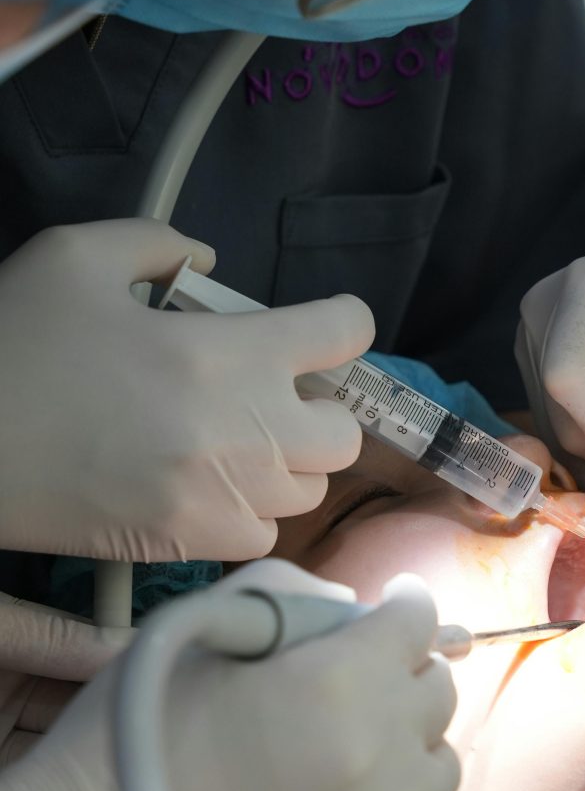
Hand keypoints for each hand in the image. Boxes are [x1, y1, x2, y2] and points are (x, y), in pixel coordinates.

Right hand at [0, 220, 373, 562]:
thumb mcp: (75, 258)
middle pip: (344, 432)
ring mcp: (225, 496)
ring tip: (234, 442)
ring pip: (306, 489)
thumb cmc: (15, 347)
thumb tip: (208, 261)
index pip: (346, 334)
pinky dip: (249, 514)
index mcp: (230, 352)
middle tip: (271, 395)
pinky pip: (262, 536)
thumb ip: (155, 245)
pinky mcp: (193, 545)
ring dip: (285, 463)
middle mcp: (246, 430)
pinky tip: (208, 487)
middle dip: (318, 409)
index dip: (341, 324)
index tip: (322, 329)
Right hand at [0, 560, 462, 790]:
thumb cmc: (138, 731)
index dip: (403, 609)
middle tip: (356, 690)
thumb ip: (295, 597)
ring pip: (442, 762)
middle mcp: (377, 749)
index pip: (418, 621)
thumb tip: (363, 609)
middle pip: (437, 690)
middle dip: (400, 677)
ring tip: (348, 758)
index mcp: (336, 677)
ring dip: (407, 750)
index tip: (393, 612)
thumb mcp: (202, 628)